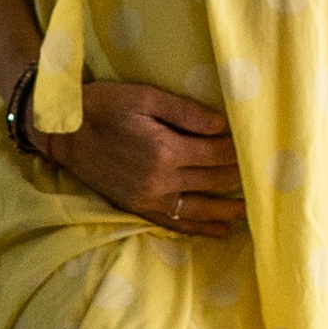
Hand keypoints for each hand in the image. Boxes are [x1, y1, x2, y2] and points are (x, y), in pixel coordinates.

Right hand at [28, 78, 244, 235]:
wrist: (63, 132)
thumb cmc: (103, 106)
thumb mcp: (143, 97)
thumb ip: (184, 112)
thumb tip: (221, 124)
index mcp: (165, 149)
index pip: (216, 153)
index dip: (237, 150)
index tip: (256, 146)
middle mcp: (161, 180)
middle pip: (213, 181)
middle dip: (239, 176)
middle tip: (264, 174)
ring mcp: (150, 198)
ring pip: (200, 208)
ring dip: (228, 208)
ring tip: (252, 207)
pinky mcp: (139, 208)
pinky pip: (176, 223)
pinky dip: (201, 229)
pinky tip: (220, 231)